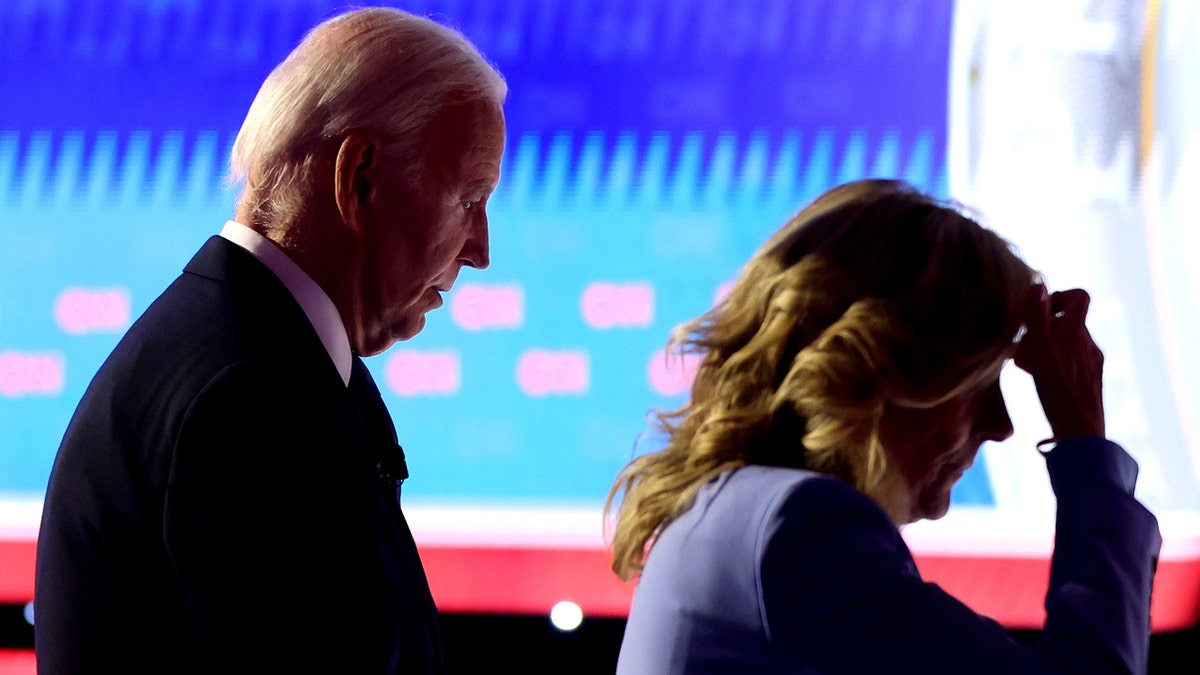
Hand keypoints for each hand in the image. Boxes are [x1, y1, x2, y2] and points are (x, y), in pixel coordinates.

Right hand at [1013, 284, 1104, 440]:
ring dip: (1045, 346)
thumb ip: (1036, 317)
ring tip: (1026, 362)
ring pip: (1066, 343)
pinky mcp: (1089, 382)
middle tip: (1023, 341)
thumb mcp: (1040, 350)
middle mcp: (1088, 345)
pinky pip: (1070, 362)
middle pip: (1068, 321)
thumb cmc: (1059, 393)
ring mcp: (1091, 364)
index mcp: (1077, 333)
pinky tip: (1039, 379)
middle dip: (1043, 326)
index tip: (1038, 311)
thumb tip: (1037, 285)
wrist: (1082, 435)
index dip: (1057, 296)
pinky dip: (1053, 363)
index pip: (1079, 297)